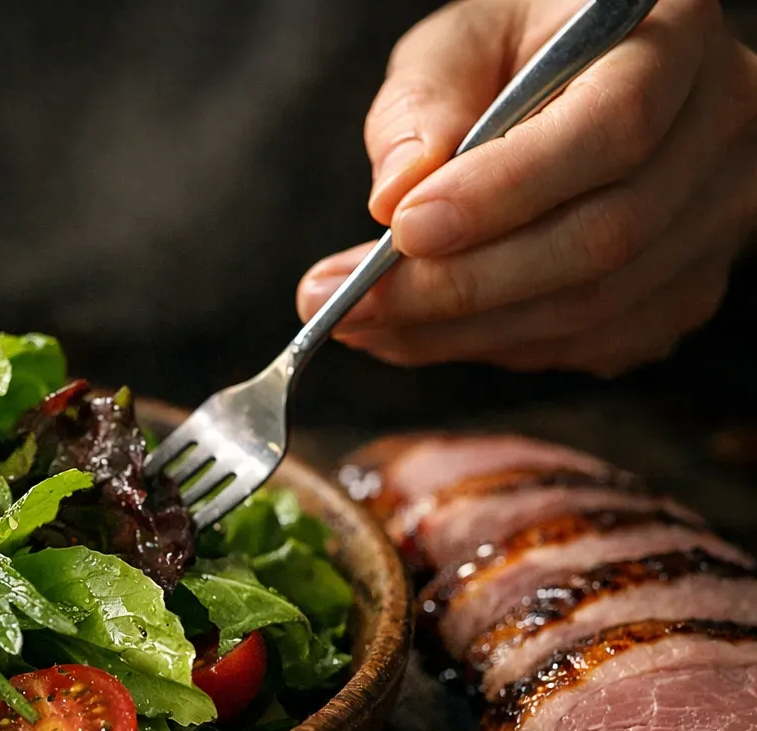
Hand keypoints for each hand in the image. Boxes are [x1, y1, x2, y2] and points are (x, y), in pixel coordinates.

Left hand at [297, 0, 756, 374]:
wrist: (583, 83)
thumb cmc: (516, 53)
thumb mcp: (459, 43)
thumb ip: (422, 105)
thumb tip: (395, 196)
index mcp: (673, 40)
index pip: (611, 129)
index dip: (505, 192)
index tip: (403, 228)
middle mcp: (721, 132)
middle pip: (604, 238)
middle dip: (461, 286)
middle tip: (351, 304)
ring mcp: (716, 221)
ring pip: (593, 308)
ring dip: (461, 332)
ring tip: (362, 323)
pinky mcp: (684, 290)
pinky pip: (589, 343)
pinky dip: (493, 347)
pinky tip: (418, 332)